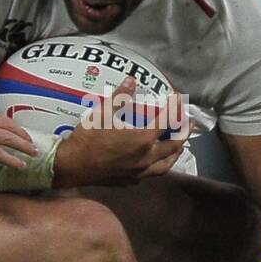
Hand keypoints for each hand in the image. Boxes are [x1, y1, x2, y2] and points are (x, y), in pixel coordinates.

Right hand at [54, 77, 187, 187]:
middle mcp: (146, 158)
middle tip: (188, 123)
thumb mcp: (103, 113)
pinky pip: (150, 174)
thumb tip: (131, 80)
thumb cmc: (87, 138)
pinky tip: (153, 162)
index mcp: (143, 139)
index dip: (175, 108)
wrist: (72, 166)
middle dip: (183, 132)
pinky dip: (157, 166)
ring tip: (178, 146)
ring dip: (175, 154)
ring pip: (166, 165)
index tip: (178, 98)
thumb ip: (120, 97)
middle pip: (174, 145)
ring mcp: (139, 172)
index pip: (167, 120)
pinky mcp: (130, 181)